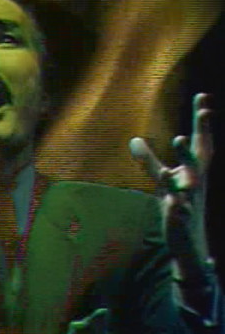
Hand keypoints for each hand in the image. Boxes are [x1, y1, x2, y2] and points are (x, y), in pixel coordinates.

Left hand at [129, 93, 212, 270]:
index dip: (202, 122)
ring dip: (183, 169)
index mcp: (192, 170)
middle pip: (197, 158)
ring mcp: (189, 199)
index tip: (203, 97)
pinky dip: (177, 205)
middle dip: (195, 139)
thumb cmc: (177, 204)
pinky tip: (173, 202)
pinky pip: (179, 210)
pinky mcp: (180, 217)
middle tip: (196, 118)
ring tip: (175, 149)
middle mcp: (194, 181)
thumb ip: (148, 160)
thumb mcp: (162, 180)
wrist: (188, 240)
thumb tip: (133, 140)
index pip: (199, 142)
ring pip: (188, 184)